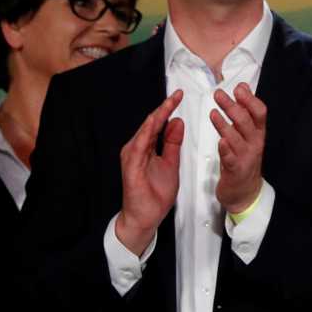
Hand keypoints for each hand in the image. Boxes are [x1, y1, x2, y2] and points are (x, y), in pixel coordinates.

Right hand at [115, 91, 184, 254]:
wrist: (146, 216)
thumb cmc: (155, 193)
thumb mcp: (171, 163)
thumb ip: (173, 143)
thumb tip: (177, 122)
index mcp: (147, 147)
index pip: (159, 124)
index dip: (169, 109)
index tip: (180, 96)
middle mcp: (137, 149)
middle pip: (152, 124)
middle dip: (164, 108)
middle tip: (177, 94)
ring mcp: (133, 157)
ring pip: (145, 131)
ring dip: (157, 116)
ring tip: (168, 103)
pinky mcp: (131, 166)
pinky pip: (139, 146)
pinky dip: (147, 133)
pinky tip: (155, 122)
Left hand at [212, 83, 266, 213]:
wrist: (245, 191)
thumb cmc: (243, 158)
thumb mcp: (247, 134)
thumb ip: (245, 111)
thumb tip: (243, 87)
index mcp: (258, 132)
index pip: (259, 112)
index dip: (249, 99)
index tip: (238, 88)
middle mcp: (255, 143)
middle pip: (246, 121)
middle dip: (232, 106)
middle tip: (218, 95)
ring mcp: (246, 157)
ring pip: (236, 138)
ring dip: (224, 124)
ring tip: (213, 113)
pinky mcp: (235, 170)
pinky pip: (231, 158)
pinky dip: (226, 149)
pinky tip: (220, 142)